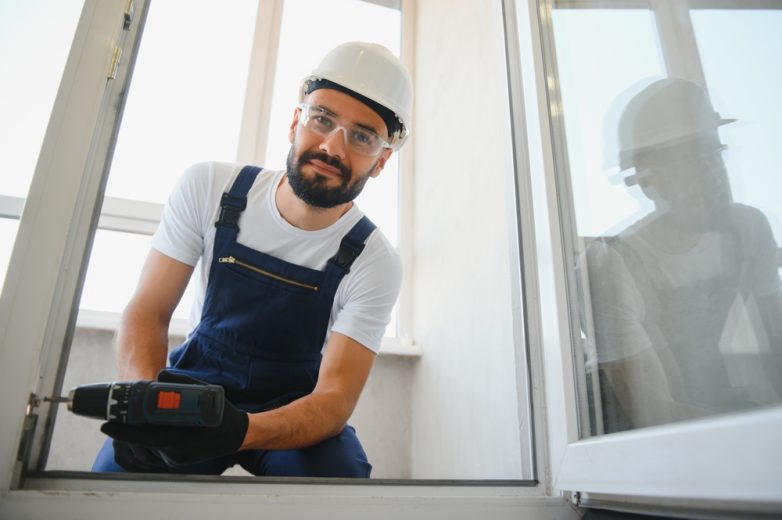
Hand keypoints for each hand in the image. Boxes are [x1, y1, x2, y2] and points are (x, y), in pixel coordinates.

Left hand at [101, 370, 248, 466]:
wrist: (235, 436)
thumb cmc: (222, 416)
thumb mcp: (207, 394)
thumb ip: (182, 383)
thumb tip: (160, 376)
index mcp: (181, 442)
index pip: (145, 438)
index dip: (124, 432)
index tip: (107, 425)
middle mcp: (175, 454)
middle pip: (142, 443)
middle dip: (125, 432)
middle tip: (112, 419)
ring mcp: (174, 459)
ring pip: (147, 447)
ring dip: (135, 435)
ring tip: (126, 420)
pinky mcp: (174, 458)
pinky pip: (155, 448)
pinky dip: (146, 438)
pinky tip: (142, 426)